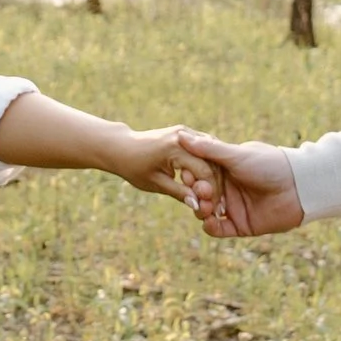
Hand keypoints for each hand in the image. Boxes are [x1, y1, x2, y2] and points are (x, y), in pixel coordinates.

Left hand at [108, 124, 222, 213]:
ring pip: (210, 155)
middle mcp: (183, 135)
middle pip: (211, 162)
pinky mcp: (185, 133)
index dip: (211, 191)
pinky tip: (209, 183)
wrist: (121, 147)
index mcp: (175, 147)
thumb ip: (179, 193)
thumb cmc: (134, 167)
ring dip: (214, 175)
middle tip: (219, 205)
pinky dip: (207, 166)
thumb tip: (198, 205)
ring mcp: (185, 132)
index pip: (204, 171)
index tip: (214, 208)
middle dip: (216, 184)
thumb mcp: (156, 183)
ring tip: (215, 196)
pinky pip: (202, 151)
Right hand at [173, 130, 302, 239]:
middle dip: (195, 195)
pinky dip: (211, 227)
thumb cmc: (269, 164)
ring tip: (204, 208)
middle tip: (200, 194)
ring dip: (200, 210)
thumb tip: (181, 136)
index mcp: (224, 169)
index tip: (187, 176)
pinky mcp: (241, 225)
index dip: (191, 176)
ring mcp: (233, 207)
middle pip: (200, 194)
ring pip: (206, 212)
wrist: (298, 187)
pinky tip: (210, 221)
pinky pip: (219, 229)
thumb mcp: (236, 155)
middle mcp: (227, 187)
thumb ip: (209, 150)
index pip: (198, 174)